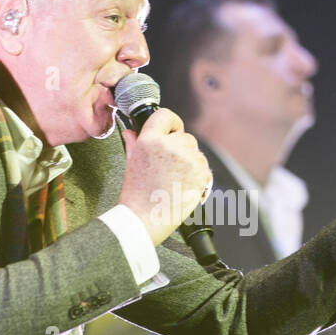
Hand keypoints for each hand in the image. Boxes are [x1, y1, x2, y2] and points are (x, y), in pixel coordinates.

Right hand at [119, 108, 211, 244]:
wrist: (144, 219)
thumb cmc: (136, 196)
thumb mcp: (131, 164)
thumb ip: (134, 144)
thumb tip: (130, 132)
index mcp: (149, 140)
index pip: (165, 115)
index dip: (173, 123)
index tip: (174, 132)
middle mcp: (168, 145)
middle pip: (186, 137)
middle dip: (183, 150)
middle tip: (172, 170)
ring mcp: (185, 158)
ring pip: (197, 154)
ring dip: (192, 165)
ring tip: (176, 182)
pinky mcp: (199, 172)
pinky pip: (205, 169)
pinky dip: (200, 178)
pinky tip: (185, 188)